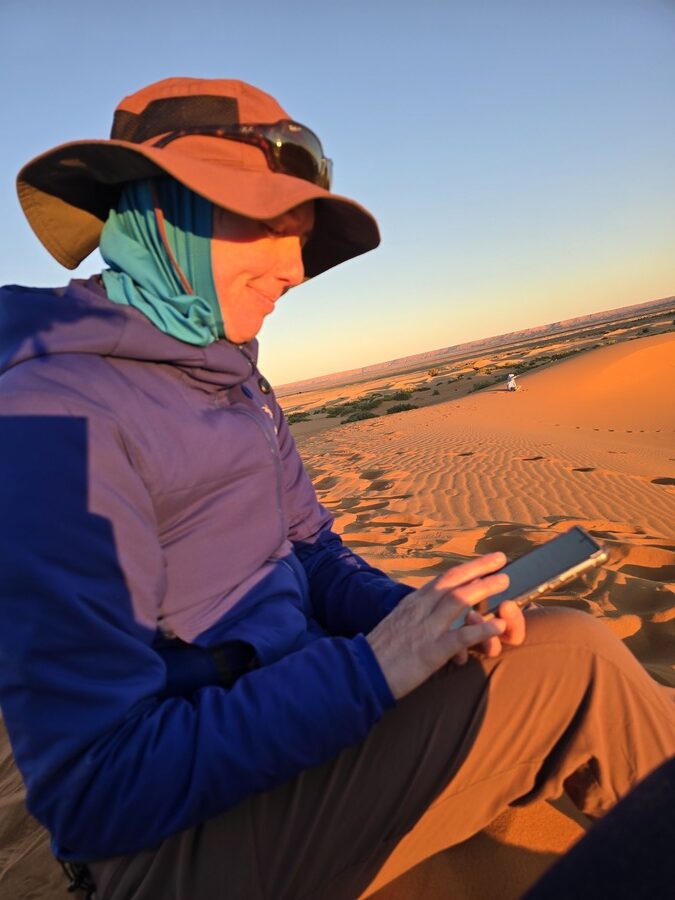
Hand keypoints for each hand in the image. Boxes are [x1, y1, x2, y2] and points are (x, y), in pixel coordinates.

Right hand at [366, 553, 525, 699]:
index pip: (443, 579)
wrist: (361, 672)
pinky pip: (461, 637)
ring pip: (459, 601)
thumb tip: (432, 610)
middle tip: (501, 561)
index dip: (467, 568)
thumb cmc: (379, 652)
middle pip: (453, 582)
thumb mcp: (397, 623)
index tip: (486, 561)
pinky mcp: (431, 651)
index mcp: (413, 603)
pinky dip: (482, 629)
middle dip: (479, 569)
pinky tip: (498, 625)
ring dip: (484, 589)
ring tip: (505, 582)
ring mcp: (426, 629)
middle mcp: (420, 609)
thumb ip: (416, 614)